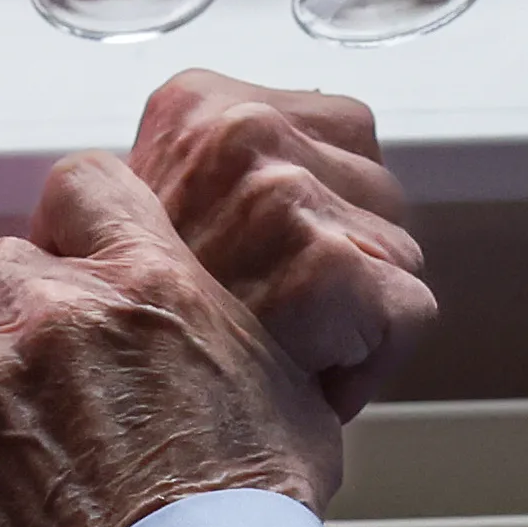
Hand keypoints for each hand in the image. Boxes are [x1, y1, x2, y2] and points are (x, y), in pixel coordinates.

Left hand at [0, 156, 340, 526]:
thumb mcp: (288, 404)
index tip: (78, 271)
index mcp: (146, 283)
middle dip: (16, 320)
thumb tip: (238, 345)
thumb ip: (239, 344)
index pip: (83, 185)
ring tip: (6, 473)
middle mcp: (52, 311)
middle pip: (0, 269)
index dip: (75, 226)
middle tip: (46, 398)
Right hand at [133, 73, 434, 419]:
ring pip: (396, 252)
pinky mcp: (327, 267)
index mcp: (196, 105)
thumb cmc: (133, 333)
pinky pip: (406, 314)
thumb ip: (214, 180)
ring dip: (358, 309)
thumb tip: (278, 184)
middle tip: (279, 310)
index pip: (336, 129)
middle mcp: (244, 129)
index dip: (320, 204)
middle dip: (347, 252)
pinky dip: (372, 363)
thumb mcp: (145, 214)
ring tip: (288, 349)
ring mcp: (286, 194)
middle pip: (372, 186)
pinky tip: (310, 383)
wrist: (121, 421)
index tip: (277, 254)